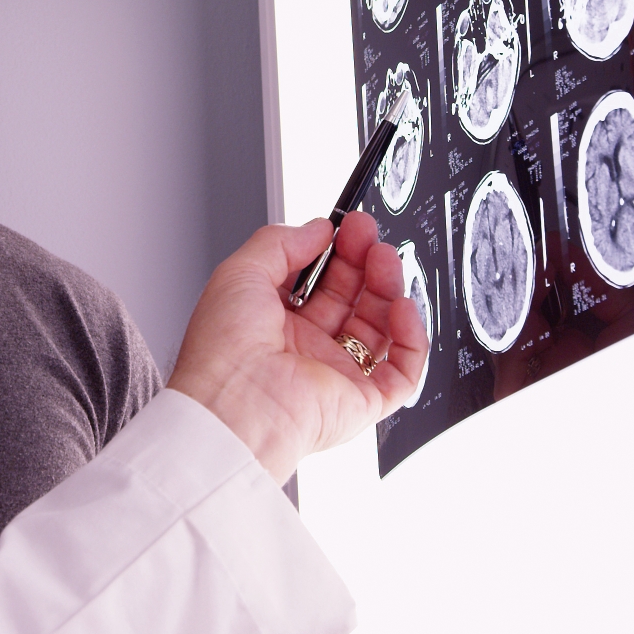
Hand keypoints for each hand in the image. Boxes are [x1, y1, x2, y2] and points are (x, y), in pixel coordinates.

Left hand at [165, 211, 425, 482]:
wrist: (231, 407)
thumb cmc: (222, 351)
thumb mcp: (240, 273)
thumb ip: (280, 243)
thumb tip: (317, 228)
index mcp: (273, 324)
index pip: (319, 283)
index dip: (337, 253)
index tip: (347, 227)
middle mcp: (305, 351)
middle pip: (351, 301)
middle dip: (364, 264)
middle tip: (369, 235)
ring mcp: (334, 376)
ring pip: (379, 329)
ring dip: (388, 290)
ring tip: (385, 259)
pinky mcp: (361, 403)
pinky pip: (401, 372)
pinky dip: (411, 339)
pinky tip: (402, 307)